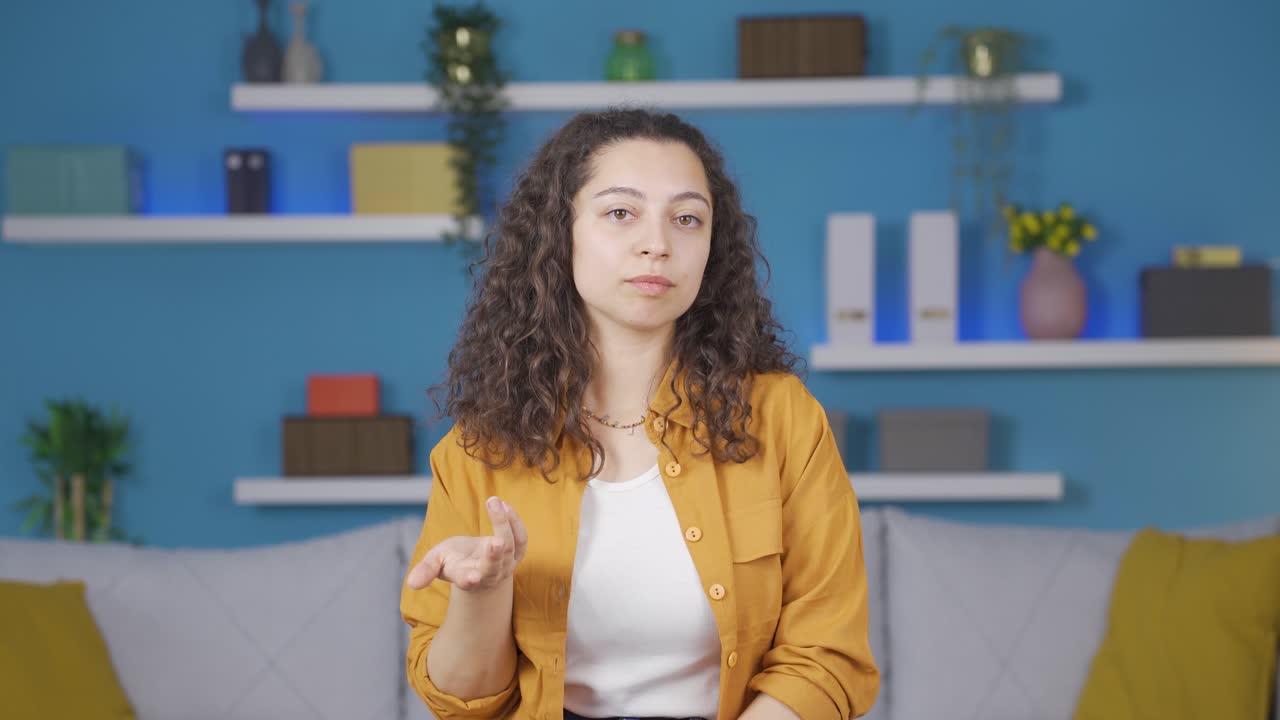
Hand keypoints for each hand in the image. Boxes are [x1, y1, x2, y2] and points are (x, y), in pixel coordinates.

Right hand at [405, 496, 528, 592]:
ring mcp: (505, 565)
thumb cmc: (453, 560)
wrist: (477, 564)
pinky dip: (514, 521)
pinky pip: (520, 538)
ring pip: (510, 548)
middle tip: (496, 541)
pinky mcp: (517, 553)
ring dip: (503, 524)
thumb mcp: (436, 562)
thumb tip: (411, 584)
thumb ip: (426, 570)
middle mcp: (488, 575)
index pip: (468, 581)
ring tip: (492, 502)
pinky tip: (503, 504)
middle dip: (495, 555)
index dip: (469, 579)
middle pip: (494, 567)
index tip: (472, 578)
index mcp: (466, 578)